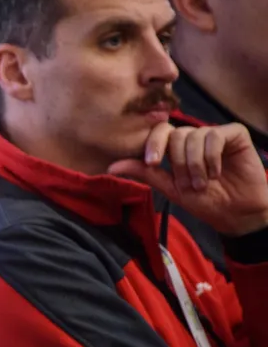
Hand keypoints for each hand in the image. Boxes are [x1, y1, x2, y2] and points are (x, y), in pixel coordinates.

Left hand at [109, 122, 267, 236]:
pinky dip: (212, 157)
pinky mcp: (234, 134)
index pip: (158, 132)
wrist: (236, 213)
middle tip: (188, 184)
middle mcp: (193, 137)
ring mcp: (213, 134)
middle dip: (178, 163)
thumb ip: (144, 173)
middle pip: (174, 135)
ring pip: (193, 136)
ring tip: (203, 182)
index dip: (152, 144)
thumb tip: (111, 166)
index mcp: (175, 148)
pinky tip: (217, 171)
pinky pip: (215, 136)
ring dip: (196, 164)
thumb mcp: (170, 188)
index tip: (152, 162)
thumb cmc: (204, 201)